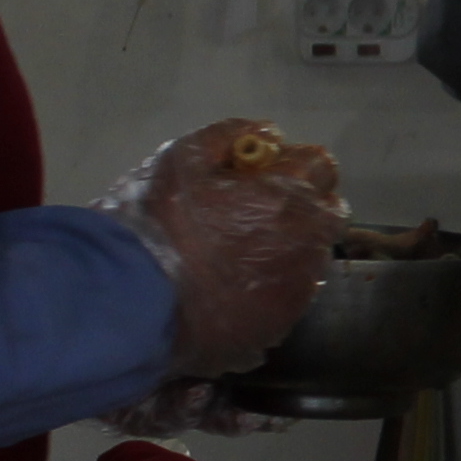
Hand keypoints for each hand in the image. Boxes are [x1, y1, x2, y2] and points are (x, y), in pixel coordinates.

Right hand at [110, 118, 346, 376]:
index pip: (322, 167)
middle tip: (252, 212)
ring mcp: (297, 292)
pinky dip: (271, 285)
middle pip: (325, 216)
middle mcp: (307, 246)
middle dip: (300, 206)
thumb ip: (229, 136)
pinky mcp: (279, 326)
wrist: (135, 303)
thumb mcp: (182, 159)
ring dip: (286, 248)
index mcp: (290, 199)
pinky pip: (288, 295)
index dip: (294, 165)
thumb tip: (267, 134)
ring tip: (236, 253)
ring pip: (309, 258)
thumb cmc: (157, 223)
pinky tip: (232, 286)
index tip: (265, 173)